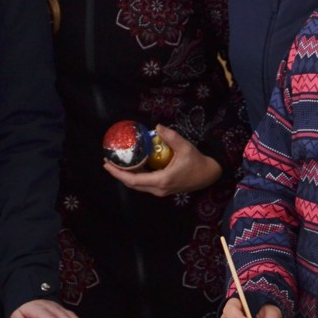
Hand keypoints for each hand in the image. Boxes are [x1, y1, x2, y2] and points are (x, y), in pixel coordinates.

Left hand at [103, 125, 220, 196]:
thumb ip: (171, 136)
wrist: (209, 175)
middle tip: (107, 162)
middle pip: (132, 185)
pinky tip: (131, 166)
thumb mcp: (186, 147)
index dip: (119, 173)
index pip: (134, 180)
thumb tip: (157, 126)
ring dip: (125, 176)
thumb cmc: (197, 162)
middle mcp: (158, 189)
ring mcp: (160, 191)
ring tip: (115, 164)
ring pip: (137, 185)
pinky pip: (144, 183)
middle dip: (118, 174)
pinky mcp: (162, 188)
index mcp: (162, 180)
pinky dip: (135, 176)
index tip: (108, 165)